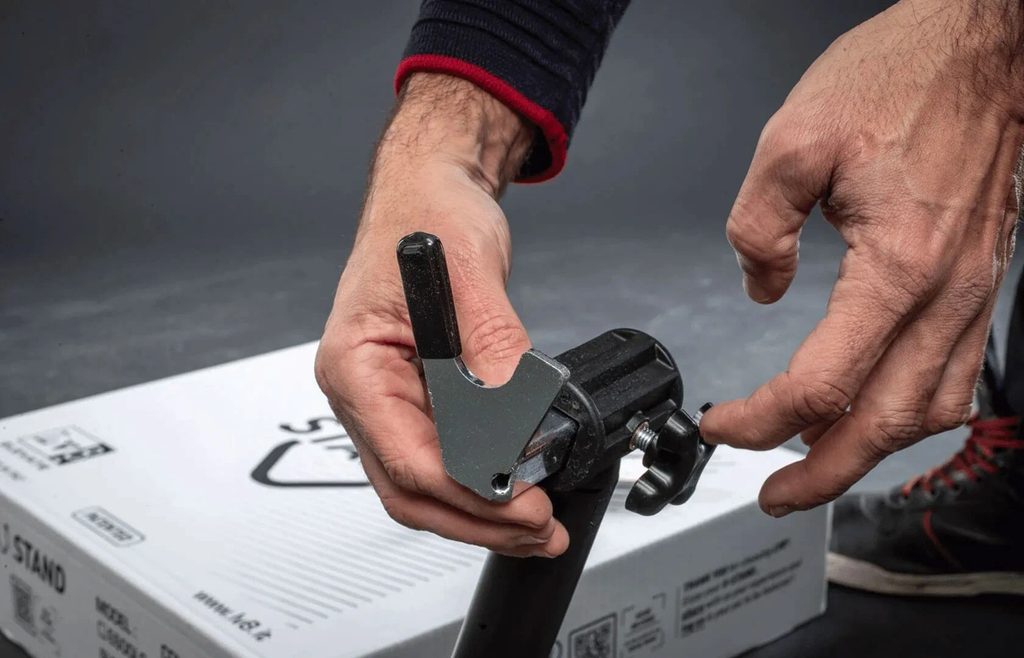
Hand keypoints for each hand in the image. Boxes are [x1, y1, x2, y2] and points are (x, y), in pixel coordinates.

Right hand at [315, 73, 569, 556]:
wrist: (431, 190)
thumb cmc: (428, 211)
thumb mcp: (470, 271)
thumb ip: (492, 346)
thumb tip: (518, 414)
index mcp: (356, 363)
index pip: (406, 456)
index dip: (470, 492)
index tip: (524, 504)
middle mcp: (364, 390)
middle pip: (411, 488)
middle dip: (478, 521)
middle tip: (540, 530)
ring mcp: (389, 398)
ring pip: (426, 483)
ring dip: (482, 512)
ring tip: (537, 523)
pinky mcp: (419, 396)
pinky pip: (445, 456)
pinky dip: (482, 481)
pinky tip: (518, 488)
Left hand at [701, 0, 1023, 515]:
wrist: (981, 47)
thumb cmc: (900, 79)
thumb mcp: (793, 140)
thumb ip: (758, 225)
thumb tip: (759, 284)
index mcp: (898, 265)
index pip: (822, 383)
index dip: (763, 420)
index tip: (724, 424)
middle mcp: (945, 293)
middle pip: (883, 423)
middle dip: (820, 473)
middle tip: (772, 494)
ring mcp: (971, 293)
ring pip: (929, 410)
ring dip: (870, 451)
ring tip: (816, 463)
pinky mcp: (977, 281)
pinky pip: (956, 374)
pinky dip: (911, 411)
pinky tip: (878, 410)